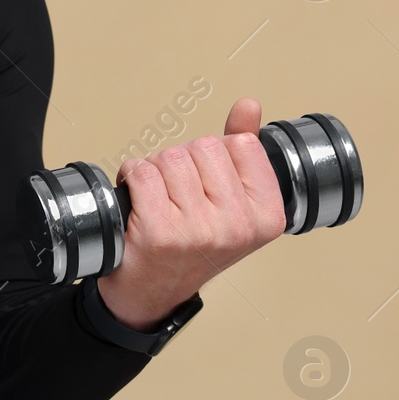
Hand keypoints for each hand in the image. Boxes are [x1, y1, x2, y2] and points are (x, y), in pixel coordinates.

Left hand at [96, 96, 286, 330]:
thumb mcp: (231, 203)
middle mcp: (238, 226)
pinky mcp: (159, 232)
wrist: (153, 292)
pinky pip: (142, 172)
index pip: (240, 144)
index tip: (205, 184)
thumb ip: (244, 152)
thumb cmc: (191, 245)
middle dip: (182, 160)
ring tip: (157, 198)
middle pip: (202, 147)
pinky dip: (131, 175)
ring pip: (169, 157)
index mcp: (267, 215)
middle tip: (176, 194)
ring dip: (154, 169)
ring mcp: (199, 231)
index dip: (213, 155)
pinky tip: (136, 197)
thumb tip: (249, 106)